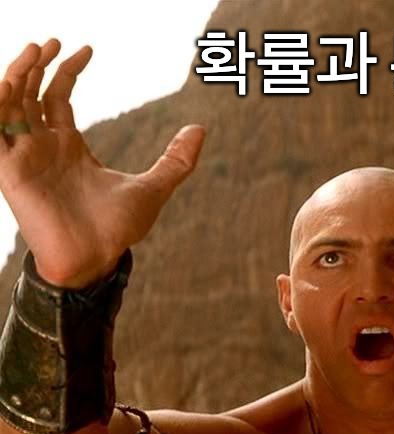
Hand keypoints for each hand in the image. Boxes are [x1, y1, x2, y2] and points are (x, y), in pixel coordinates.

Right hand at [0, 40, 204, 287]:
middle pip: (30, 94)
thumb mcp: (155, 186)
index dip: (67, 71)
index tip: (86, 49)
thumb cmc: (119, 229)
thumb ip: (177, 160)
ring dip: (16, 75)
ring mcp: (24, 159)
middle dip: (38, 65)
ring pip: (8, 105)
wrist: (96, 258)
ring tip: (35, 49)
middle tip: (52, 40)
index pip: (58, 98)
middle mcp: (43, 148)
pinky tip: (9, 83)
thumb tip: (201, 130)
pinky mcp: (9, 173)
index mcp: (70, 147)